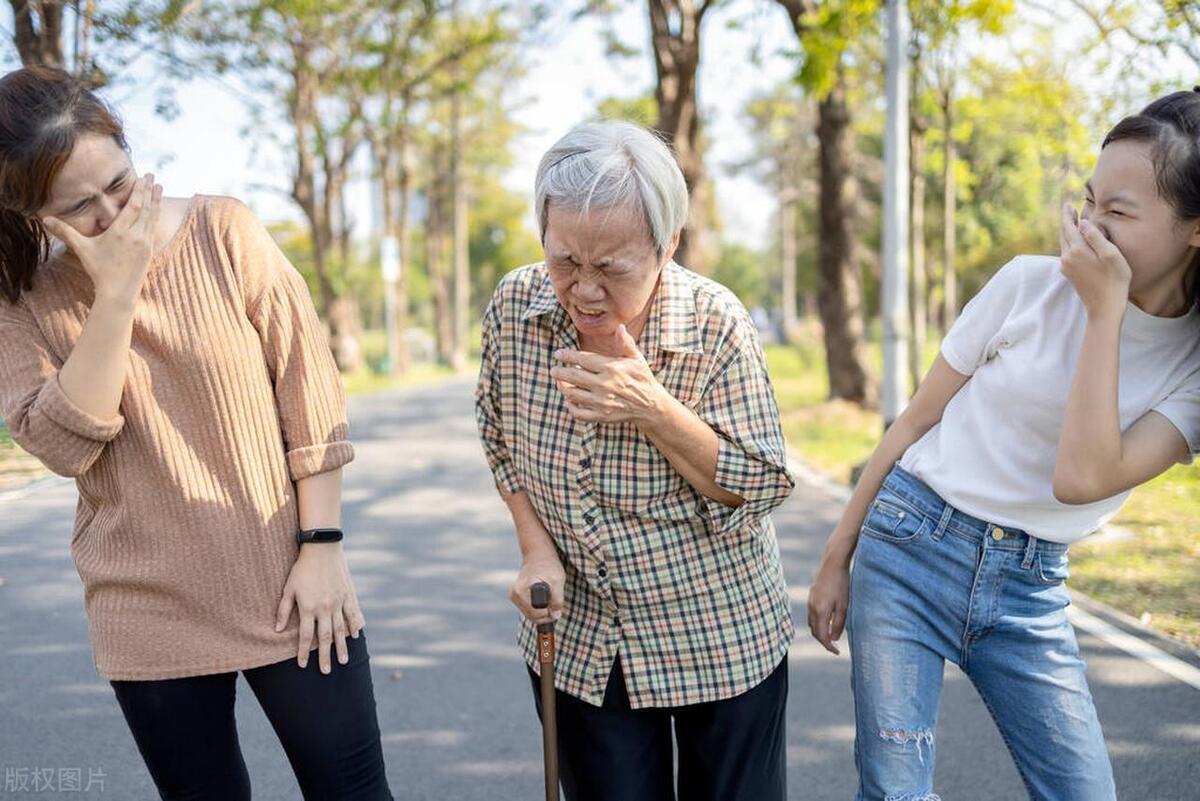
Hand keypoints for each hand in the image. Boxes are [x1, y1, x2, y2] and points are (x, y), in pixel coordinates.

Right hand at [41, 174, 162, 304]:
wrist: (118, 292)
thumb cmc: (99, 270)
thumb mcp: (82, 249)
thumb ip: (65, 232)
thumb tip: (43, 219)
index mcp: (121, 232)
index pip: (133, 206)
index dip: (139, 191)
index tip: (143, 178)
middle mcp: (136, 236)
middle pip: (146, 208)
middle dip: (149, 191)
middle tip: (152, 176)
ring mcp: (145, 243)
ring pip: (152, 217)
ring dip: (156, 201)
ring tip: (159, 187)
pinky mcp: (150, 250)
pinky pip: (153, 228)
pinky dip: (155, 216)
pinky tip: (156, 210)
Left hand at [275, 542, 365, 673]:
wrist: (322, 549)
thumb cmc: (302, 569)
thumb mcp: (288, 588)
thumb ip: (283, 610)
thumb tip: (276, 630)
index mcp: (308, 608)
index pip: (305, 636)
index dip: (302, 652)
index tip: (303, 666)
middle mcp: (325, 608)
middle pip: (325, 638)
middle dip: (325, 656)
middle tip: (326, 671)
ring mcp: (338, 602)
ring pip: (340, 629)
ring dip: (342, 646)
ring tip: (344, 660)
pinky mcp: (348, 594)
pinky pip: (353, 613)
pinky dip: (355, 625)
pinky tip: (357, 635)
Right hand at [509, 544, 565, 624]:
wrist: (538, 555)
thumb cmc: (548, 565)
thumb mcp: (558, 580)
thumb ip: (557, 599)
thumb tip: (555, 615)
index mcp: (521, 590)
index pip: (537, 614)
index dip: (549, 612)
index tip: (556, 603)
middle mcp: (514, 595)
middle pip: (533, 617)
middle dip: (546, 613)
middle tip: (555, 601)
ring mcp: (514, 597)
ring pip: (531, 616)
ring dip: (543, 611)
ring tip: (549, 596)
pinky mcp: (516, 598)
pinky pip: (529, 611)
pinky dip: (538, 608)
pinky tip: (542, 597)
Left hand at [551, 324, 666, 424]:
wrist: (651, 406)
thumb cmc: (642, 379)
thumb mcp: (636, 359)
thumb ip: (626, 343)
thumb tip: (620, 327)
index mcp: (612, 368)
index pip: (583, 360)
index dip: (568, 356)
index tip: (558, 354)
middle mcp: (605, 385)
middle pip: (574, 376)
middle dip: (560, 372)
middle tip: (553, 369)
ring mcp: (602, 402)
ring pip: (573, 394)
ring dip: (563, 387)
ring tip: (559, 382)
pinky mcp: (601, 416)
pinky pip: (579, 413)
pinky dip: (571, 407)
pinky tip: (569, 400)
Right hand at [807, 558, 850, 655]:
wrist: (832, 564)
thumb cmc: (841, 584)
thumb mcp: (844, 606)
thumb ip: (839, 623)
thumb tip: (834, 639)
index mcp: (821, 611)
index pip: (822, 636)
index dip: (829, 647)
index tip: (837, 652)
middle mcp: (812, 608)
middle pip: (815, 632)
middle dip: (824, 642)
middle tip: (834, 647)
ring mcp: (810, 602)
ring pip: (812, 624)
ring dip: (820, 633)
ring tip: (832, 636)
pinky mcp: (811, 597)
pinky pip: (812, 616)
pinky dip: (818, 623)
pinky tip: (828, 622)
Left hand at [1059, 203, 1131, 318]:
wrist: (1105, 307)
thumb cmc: (1114, 280)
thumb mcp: (1111, 254)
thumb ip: (1095, 237)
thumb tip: (1082, 222)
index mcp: (1077, 251)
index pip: (1069, 227)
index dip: (1067, 215)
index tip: (1067, 204)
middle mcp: (1067, 258)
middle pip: (1063, 234)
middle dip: (1066, 221)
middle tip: (1069, 209)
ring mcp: (1066, 267)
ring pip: (1064, 244)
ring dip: (1067, 232)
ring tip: (1072, 222)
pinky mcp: (1069, 274)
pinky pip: (1066, 253)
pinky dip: (1069, 242)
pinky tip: (1075, 241)